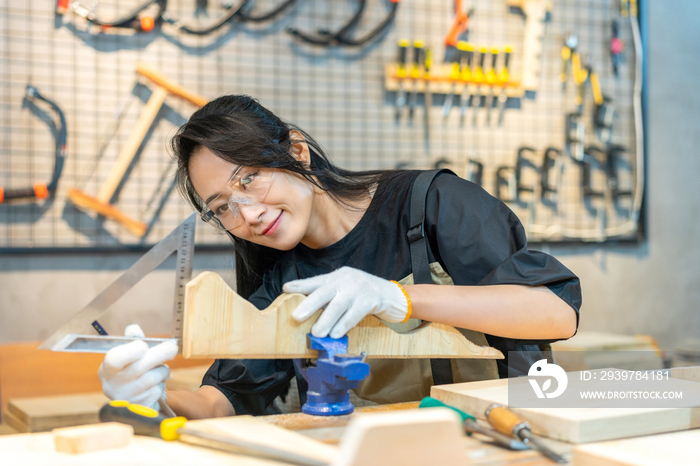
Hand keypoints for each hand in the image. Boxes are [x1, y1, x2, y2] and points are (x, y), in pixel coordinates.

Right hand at [98, 324, 177, 409]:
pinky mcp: (140, 408)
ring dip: (162, 370)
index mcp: (107, 369)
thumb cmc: (129, 370)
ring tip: (159, 369)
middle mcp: (113, 385)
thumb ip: (131, 339)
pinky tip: (155, 384)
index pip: (116, 358)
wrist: (130, 398)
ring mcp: (127, 399)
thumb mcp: (126, 353)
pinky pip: (158, 391)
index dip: (133, 350)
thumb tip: (133, 329)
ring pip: (153, 378)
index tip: (144, 345)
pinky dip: (161, 384)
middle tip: (172, 347)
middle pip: (140, 367)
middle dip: (161, 354)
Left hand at [283, 267, 408, 338]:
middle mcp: (347, 279)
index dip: (301, 285)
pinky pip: (355, 313)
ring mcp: (361, 288)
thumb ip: (330, 298)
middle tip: (297, 317)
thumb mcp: (346, 291)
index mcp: (338, 276)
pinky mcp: (373, 299)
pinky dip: (344, 324)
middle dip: (310, 304)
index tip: (286, 289)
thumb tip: (307, 312)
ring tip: (317, 333)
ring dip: (326, 320)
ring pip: (339, 305)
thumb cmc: (365, 296)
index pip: (317, 280)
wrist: (395, 296)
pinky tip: (336, 333)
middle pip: (325, 290)